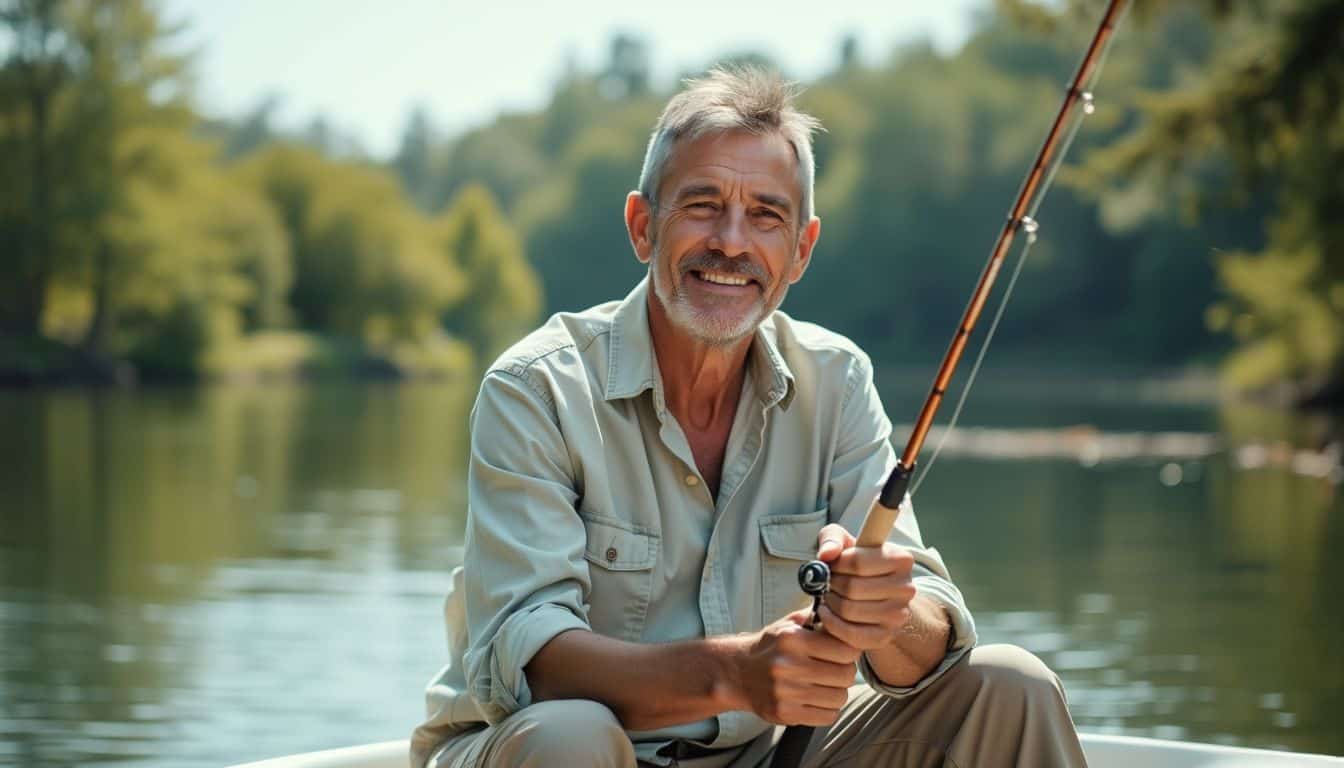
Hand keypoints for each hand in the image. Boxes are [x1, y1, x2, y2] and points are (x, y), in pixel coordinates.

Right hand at [727, 609, 861, 725]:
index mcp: (792, 640)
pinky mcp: (785, 713)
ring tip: (825, 685)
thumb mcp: (788, 625)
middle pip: (845, 675)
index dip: (850, 651)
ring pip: (839, 697)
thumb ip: (816, 618)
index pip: (845, 649)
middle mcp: (788, 665)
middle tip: (835, 669)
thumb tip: (844, 617)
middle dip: (845, 672)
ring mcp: (786, 692)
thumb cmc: (769, 648)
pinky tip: (817, 700)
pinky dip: (827, 710)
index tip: (844, 652)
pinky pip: (827, 716)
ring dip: (837, 692)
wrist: (737, 673)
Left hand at [813, 524, 917, 651]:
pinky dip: (831, 624)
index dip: (836, 564)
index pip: (858, 562)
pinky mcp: (886, 636)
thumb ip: (832, 538)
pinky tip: (826, 612)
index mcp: (902, 559)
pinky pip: (851, 635)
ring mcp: (898, 615)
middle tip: (826, 582)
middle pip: (852, 588)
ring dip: (829, 603)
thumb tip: (826, 554)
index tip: (831, 564)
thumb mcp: (844, 541)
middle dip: (830, 584)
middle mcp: (906, 588)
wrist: (873, 594)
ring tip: (828, 595)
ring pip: (849, 611)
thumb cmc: (856, 562)